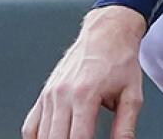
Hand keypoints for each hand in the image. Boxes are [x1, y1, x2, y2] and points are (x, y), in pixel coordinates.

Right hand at [22, 5, 146, 138]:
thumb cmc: (120, 60)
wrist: (107, 34)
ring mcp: (50, 94)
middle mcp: (63, 94)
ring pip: (42, 136)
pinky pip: (30, 126)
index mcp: (85, 94)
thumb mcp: (132, 94)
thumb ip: (125, 125)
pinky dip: (37, 138)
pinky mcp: (44, 94)